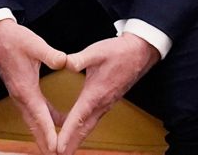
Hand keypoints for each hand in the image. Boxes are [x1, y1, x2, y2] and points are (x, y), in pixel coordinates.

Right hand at [0, 19, 68, 153]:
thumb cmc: (14, 39)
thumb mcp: (35, 44)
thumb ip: (51, 55)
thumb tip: (66, 63)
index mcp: (25, 88)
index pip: (40, 116)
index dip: (49, 134)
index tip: (56, 149)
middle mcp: (20, 96)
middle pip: (34, 125)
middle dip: (45, 143)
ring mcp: (19, 94)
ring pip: (33, 120)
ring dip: (43, 134)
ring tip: (54, 148)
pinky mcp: (21, 89)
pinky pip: (34, 110)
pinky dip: (44, 120)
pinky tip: (56, 121)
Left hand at [54, 34, 159, 154]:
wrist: (139, 53)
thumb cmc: (116, 52)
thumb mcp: (95, 52)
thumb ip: (78, 59)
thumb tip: (64, 63)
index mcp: (96, 93)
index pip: (79, 117)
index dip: (68, 133)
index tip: (59, 147)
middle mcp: (101, 103)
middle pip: (84, 128)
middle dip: (72, 143)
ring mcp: (106, 104)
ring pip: (89, 126)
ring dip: (77, 139)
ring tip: (65, 150)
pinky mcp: (107, 101)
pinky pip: (93, 120)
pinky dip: (83, 129)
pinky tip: (76, 132)